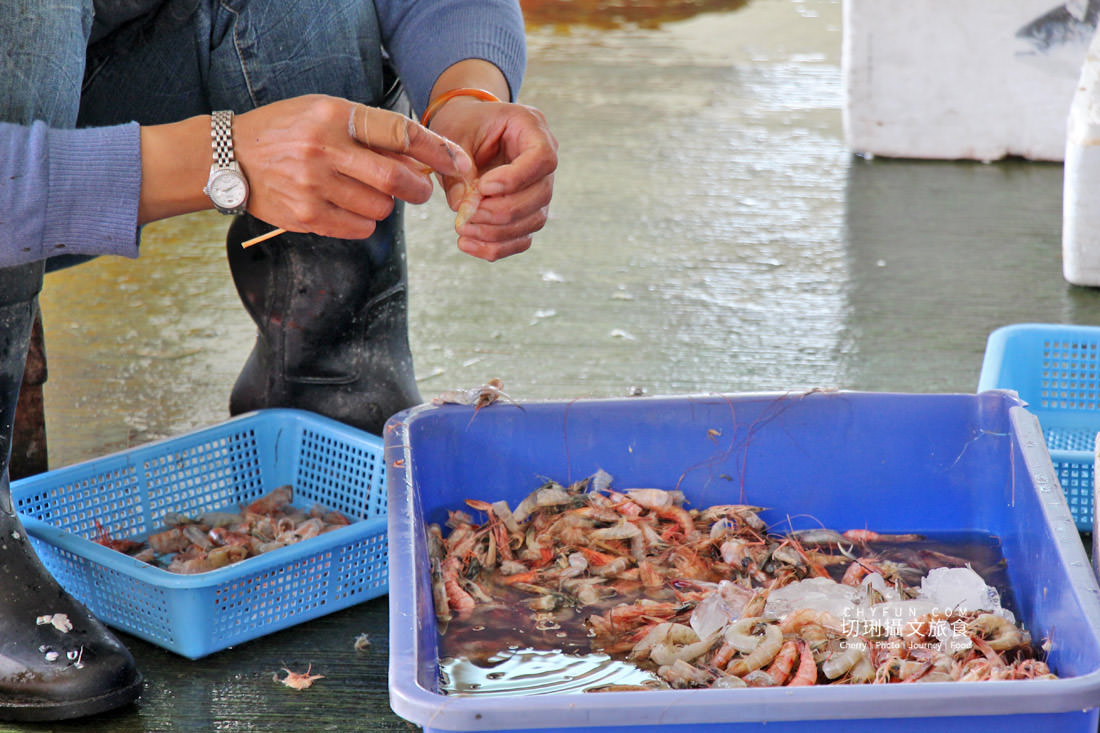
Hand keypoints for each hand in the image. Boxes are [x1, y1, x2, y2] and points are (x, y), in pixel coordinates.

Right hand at [233, 94, 475, 239]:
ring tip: (365, 192)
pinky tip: (349, 208)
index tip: (458, 162)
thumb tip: (421, 161)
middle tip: (420, 190)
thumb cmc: (288, 132)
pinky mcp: (305, 216)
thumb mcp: (326, 114)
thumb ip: (371, 134)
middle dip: (419, 189)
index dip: (437, 150)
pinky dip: (366, 222)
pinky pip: (359, 228)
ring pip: (380, 208)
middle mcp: (324, 149)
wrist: (229, 157)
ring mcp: (313, 186)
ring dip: (386, 205)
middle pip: (396, 180)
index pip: (400, 134)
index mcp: (334, 116)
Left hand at [428, 97, 557, 261]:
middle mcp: (543, 160)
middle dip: (501, 211)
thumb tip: (462, 207)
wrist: (466, 127)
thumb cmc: (463, 123)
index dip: (516, 179)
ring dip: (497, 233)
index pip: (542, 158)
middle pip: (540, 194)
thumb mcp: (454, 135)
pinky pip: (522, 237)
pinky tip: (468, 244)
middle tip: (466, 216)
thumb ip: (457, 168)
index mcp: (531, 128)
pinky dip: (497, 247)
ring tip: (463, 230)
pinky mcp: (527, 211)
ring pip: (534, 220)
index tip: (483, 187)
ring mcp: (538, 188)